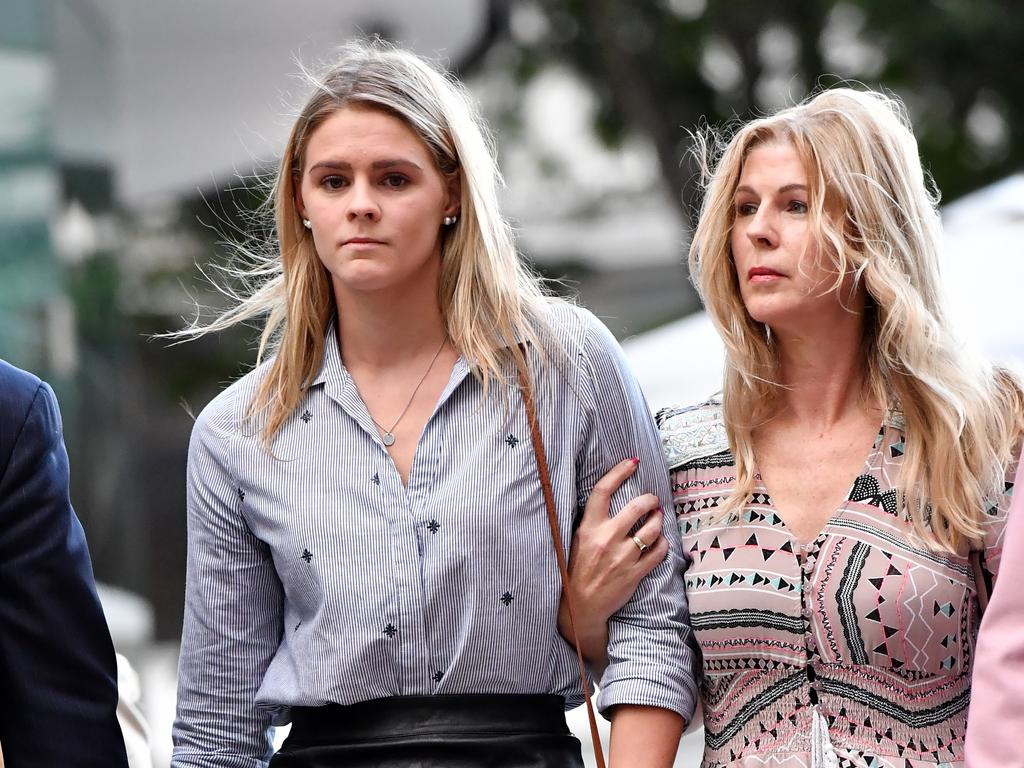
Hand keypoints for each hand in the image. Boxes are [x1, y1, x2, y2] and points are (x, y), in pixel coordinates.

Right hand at [558, 457, 667, 667]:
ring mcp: (623, 556)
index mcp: (588, 527)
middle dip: (650, 499)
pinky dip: (663, 543)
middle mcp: (606, 539)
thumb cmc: (576, 569)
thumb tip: (609, 496)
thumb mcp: (576, 539)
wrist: (580, 606)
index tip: (632, 462)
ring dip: (658, 520)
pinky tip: (659, 541)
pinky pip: (659, 551)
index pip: (603, 490)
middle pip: (637, 506)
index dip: (619, 471)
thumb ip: (592, 520)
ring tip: (657, 518)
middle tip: (652, 499)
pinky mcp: (635, 573)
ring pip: (652, 528)